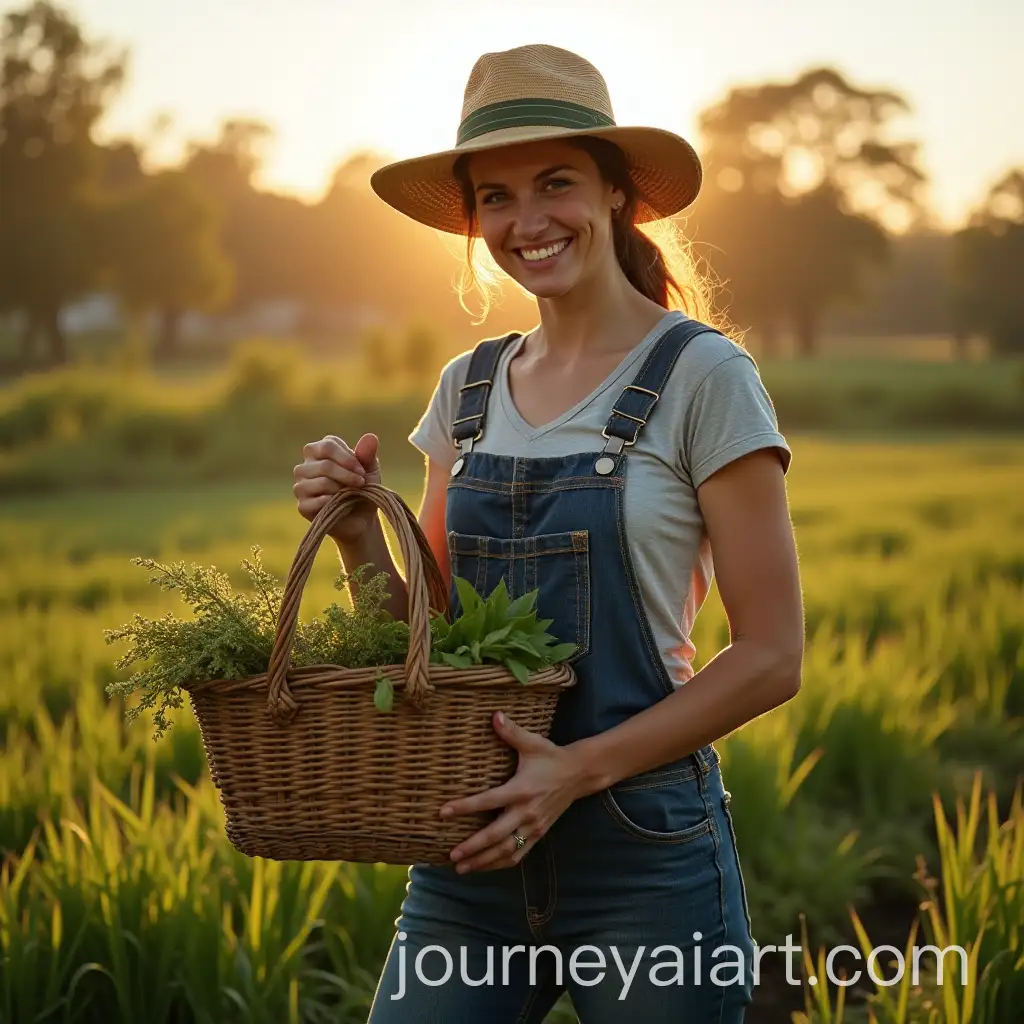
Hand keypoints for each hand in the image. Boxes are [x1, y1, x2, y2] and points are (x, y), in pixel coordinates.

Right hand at [293, 433, 381, 540]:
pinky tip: (340, 505)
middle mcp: (305, 466)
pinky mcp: (303, 506)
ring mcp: (301, 486)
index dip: (347, 458)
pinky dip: (332, 503)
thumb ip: (367, 453)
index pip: (327, 446)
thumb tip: (371, 437)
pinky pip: (315, 502)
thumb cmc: (363, 488)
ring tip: (351, 495)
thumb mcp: (369, 469)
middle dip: (347, 476)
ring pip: (322, 483)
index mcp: (318, 450)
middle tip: (361, 484)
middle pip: (325, 466)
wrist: (361, 517)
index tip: (362, 471)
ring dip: (342, 490)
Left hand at [439, 711, 585, 872]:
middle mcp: (527, 812)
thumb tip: (494, 715)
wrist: (579, 774)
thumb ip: (511, 732)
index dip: (465, 807)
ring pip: (506, 851)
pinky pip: (518, 854)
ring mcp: (534, 826)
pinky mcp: (539, 834)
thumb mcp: (532, 743)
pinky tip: (484, 867)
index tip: (443, 812)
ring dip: (483, 861)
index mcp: (521, 789)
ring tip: (461, 868)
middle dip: (473, 847)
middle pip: (496, 835)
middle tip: (451, 855)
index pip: (488, 801)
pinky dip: (500, 863)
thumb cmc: (551, 757)